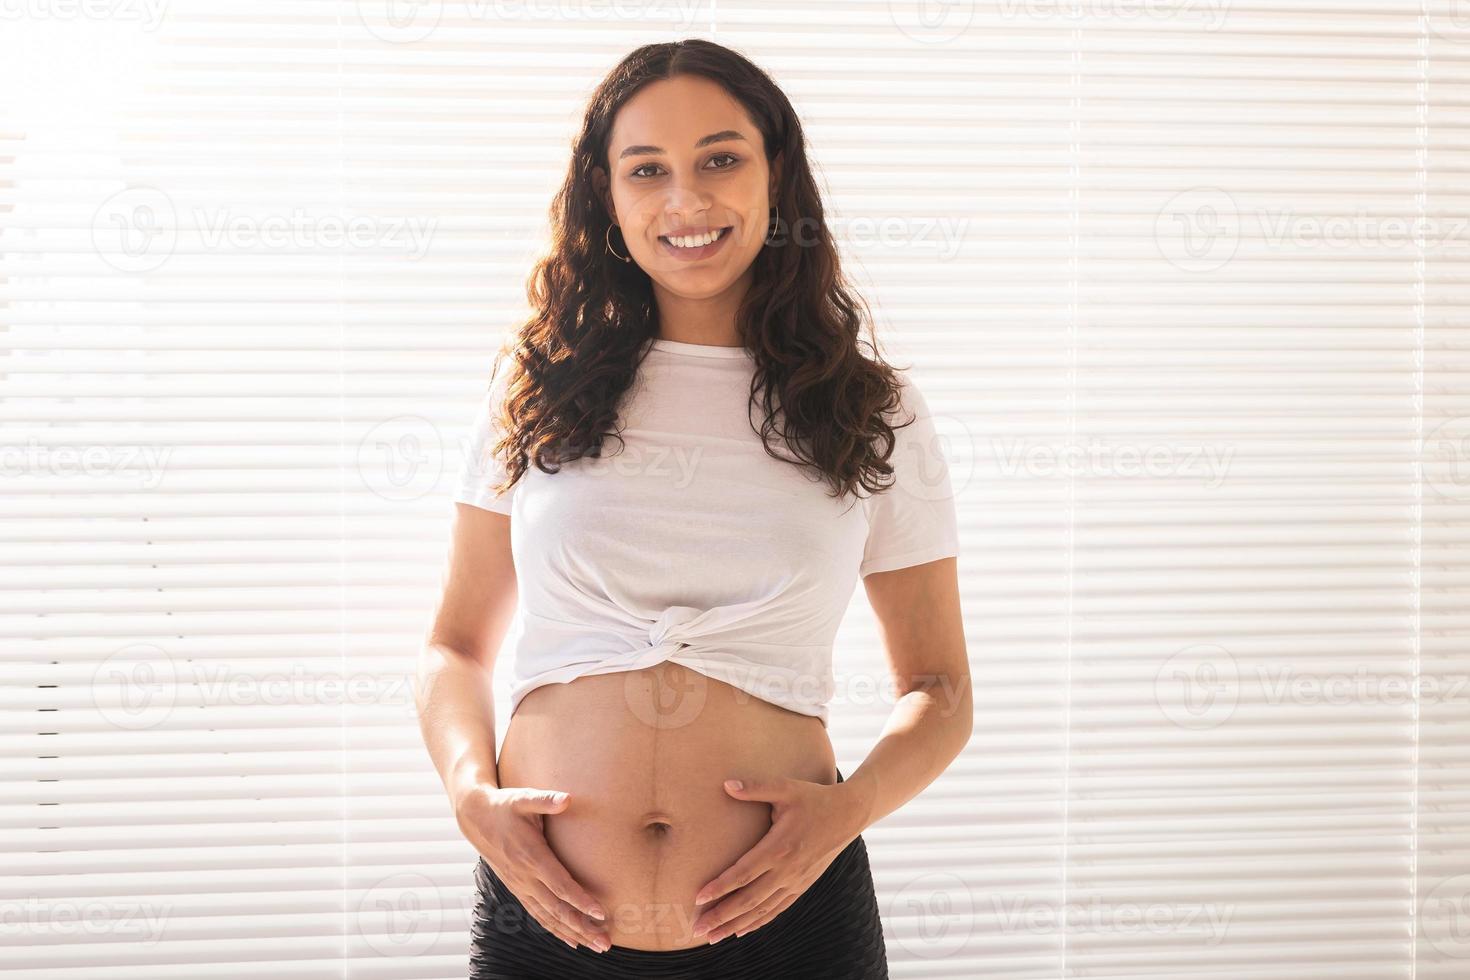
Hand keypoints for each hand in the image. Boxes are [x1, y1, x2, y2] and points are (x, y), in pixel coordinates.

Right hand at [453, 780, 611, 952]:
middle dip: (582, 927)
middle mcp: (525, 877)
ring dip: (573, 933)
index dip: (580, 900)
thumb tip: (567, 798)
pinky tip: (572, 940)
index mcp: (531, 856)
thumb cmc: (505, 805)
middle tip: (605, 942)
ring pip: (548, 917)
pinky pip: (538, 914)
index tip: (601, 913)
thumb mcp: (523, 798)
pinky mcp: (518, 888)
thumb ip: (546, 800)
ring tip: (596, 946)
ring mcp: (520, 886)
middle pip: (557, 909)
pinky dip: (555, 929)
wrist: (475, 818)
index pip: (559, 885)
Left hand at [690, 775, 863, 943]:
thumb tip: (726, 785)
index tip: (698, 898)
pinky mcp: (802, 886)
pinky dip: (758, 923)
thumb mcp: (786, 788)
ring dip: (736, 925)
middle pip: (749, 900)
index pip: (743, 873)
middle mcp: (787, 870)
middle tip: (696, 929)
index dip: (719, 887)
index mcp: (779, 847)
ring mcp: (795, 881)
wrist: (848, 814)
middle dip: (721, 916)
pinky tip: (741, 931)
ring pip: (762, 910)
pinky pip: (777, 909)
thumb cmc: (813, 798)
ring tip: (712, 937)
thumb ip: (756, 788)